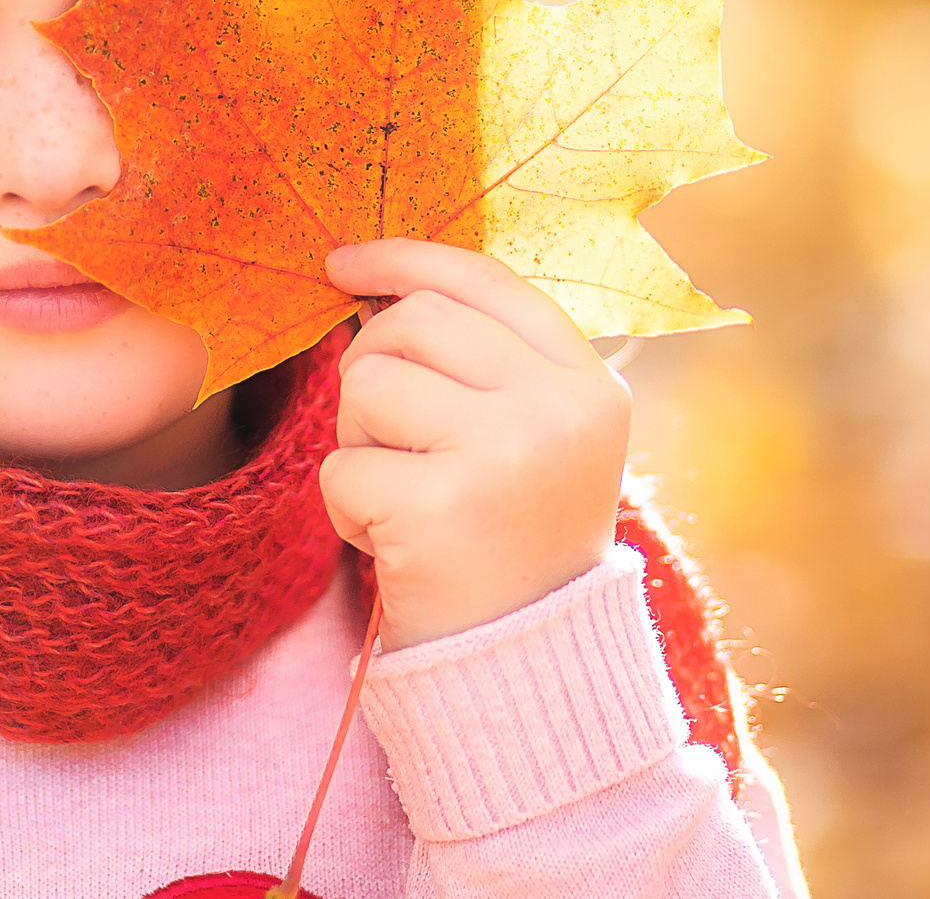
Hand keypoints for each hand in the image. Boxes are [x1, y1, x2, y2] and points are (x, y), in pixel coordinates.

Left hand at [319, 239, 630, 650]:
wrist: (523, 670)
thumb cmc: (508, 542)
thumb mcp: (529, 439)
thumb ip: (479, 362)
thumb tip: (373, 285)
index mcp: (588, 385)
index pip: (484, 281)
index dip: (404, 260)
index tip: (342, 263)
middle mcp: (558, 410)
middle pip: (414, 322)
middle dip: (370, 367)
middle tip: (383, 435)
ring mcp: (505, 455)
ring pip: (367, 386)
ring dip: (358, 445)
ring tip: (403, 497)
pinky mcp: (441, 509)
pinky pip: (341, 469)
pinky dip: (346, 512)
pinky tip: (394, 545)